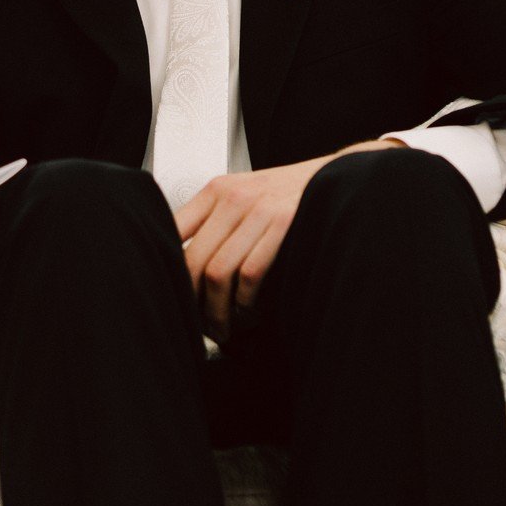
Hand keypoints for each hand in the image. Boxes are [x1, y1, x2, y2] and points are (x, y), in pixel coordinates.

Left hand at [173, 138, 405, 341]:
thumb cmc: (289, 196)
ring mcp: (258, 208)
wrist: (337, 177)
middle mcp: (232, 196)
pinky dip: (246, 301)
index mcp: (215, 190)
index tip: (172, 297)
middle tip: (198, 325)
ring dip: (218, 310)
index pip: (171, 232)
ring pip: (219, 272)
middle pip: (192, 260)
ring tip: (223, 327)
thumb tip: (185, 266)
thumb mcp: (245, 196)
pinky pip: (251, 272)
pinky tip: (249, 310)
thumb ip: (215, 221)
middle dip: (192, 302)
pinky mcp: (284, 222)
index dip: (168, 272)